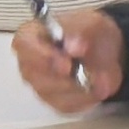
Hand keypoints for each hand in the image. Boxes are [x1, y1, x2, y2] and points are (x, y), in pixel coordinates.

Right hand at [10, 6, 126, 114]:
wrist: (104, 49)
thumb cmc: (89, 32)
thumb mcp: (90, 23)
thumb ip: (80, 32)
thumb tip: (72, 46)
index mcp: (30, 35)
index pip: (24, 46)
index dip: (43, 56)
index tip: (67, 63)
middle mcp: (28, 62)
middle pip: (35, 75)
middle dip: (64, 77)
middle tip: (87, 73)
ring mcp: (39, 84)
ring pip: (52, 93)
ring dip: (79, 87)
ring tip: (99, 76)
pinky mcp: (55, 101)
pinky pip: (67, 105)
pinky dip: (85, 98)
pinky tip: (94, 86)